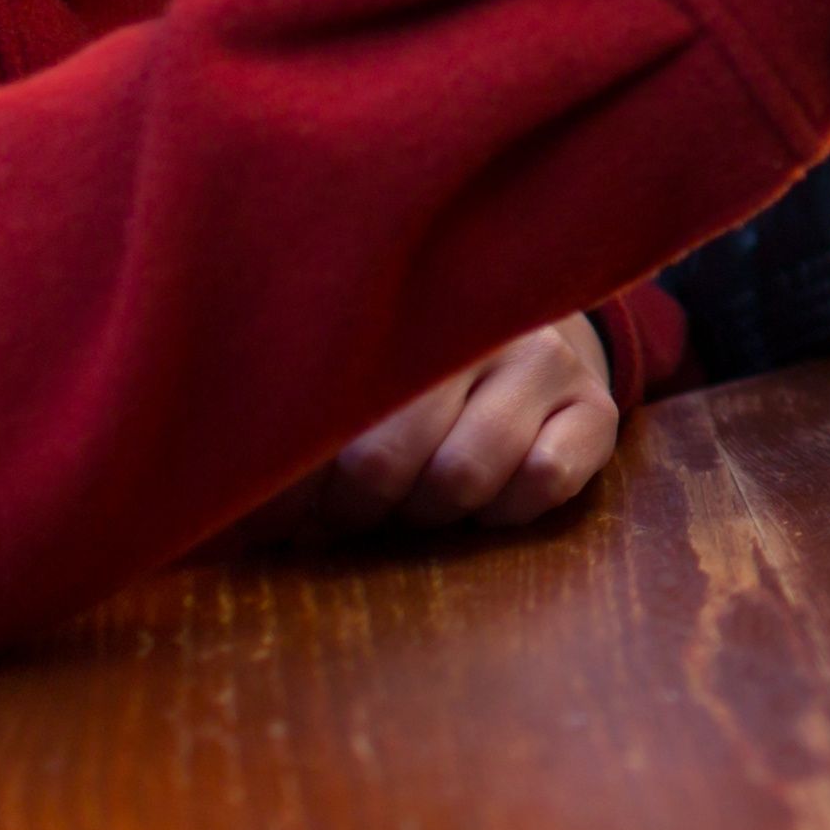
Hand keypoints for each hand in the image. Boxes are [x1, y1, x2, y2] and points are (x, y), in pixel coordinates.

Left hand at [300, 318, 618, 534]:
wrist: (521, 351)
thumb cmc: (402, 393)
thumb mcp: (344, 398)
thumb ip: (291, 442)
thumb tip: (232, 515)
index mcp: (390, 312)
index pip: (323, 417)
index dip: (297, 488)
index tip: (285, 517)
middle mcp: (467, 323)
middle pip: (384, 461)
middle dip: (363, 509)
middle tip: (362, 509)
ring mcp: (541, 358)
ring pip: (462, 475)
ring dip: (434, 513)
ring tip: (424, 499)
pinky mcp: (596, 406)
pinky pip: (544, 478)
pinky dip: (509, 510)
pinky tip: (493, 498)